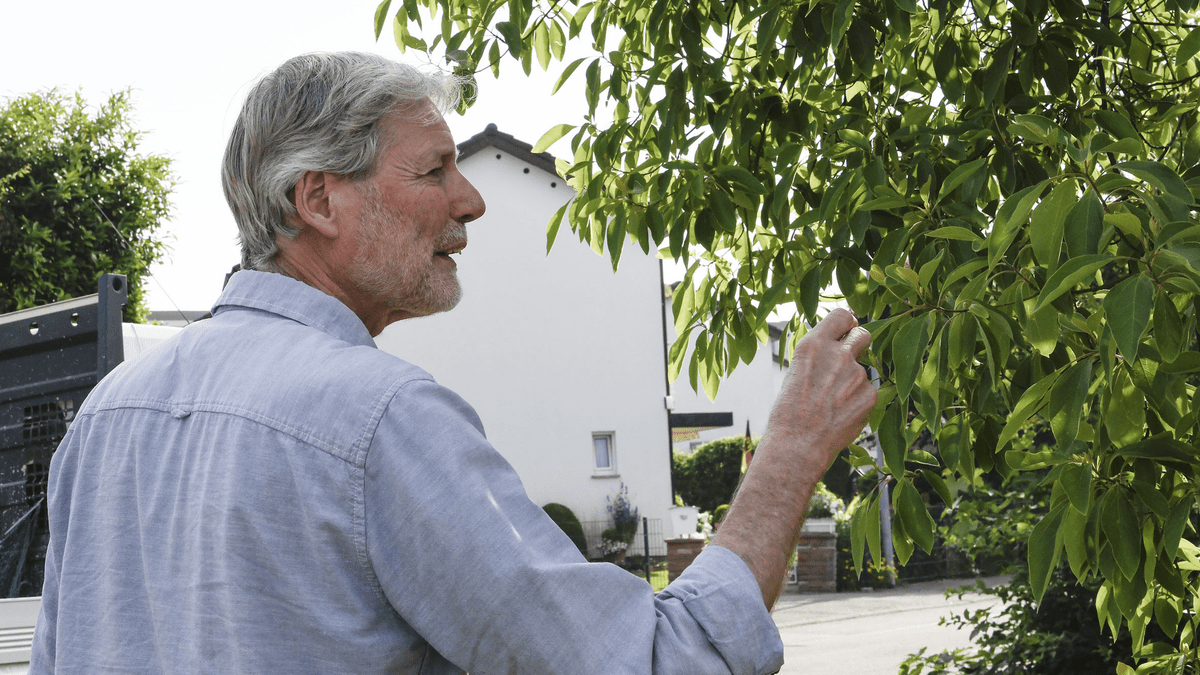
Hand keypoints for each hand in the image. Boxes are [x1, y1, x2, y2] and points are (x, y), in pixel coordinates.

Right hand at [766, 308, 876, 469]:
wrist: (797, 445)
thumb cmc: (789, 412)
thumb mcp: (796, 373)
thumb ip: (819, 357)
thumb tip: (836, 350)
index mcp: (813, 345)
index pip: (841, 315)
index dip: (846, 322)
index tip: (846, 330)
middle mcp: (838, 354)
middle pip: (863, 334)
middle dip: (859, 343)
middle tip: (849, 359)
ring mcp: (857, 374)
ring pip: (862, 371)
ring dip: (852, 383)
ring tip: (832, 405)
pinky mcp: (870, 395)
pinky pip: (868, 393)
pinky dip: (858, 403)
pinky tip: (841, 416)